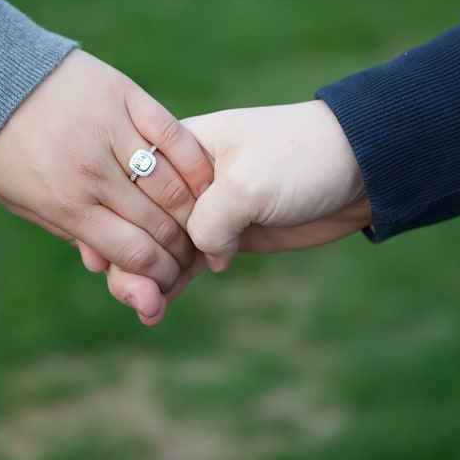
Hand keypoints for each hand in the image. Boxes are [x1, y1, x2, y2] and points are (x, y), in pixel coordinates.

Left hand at [0, 50, 212, 295]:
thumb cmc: (6, 150)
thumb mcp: (25, 203)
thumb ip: (73, 234)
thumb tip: (115, 272)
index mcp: (65, 204)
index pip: (132, 252)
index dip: (160, 273)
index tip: (170, 277)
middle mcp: (91, 171)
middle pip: (158, 223)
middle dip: (181, 249)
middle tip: (191, 254)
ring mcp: (111, 130)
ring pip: (172, 184)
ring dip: (194, 212)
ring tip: (200, 222)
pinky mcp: (126, 96)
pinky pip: (174, 135)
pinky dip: (195, 164)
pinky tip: (205, 183)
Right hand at [94, 101, 370, 324]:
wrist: (362, 167)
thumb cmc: (303, 158)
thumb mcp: (249, 184)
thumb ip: (211, 219)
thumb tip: (198, 258)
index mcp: (179, 148)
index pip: (128, 187)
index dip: (111, 224)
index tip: (96, 259)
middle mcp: (184, 179)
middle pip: (138, 223)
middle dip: (128, 260)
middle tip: (137, 297)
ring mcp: (205, 209)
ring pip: (160, 249)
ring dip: (147, 280)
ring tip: (148, 311)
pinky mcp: (228, 236)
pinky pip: (187, 264)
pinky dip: (172, 285)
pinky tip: (157, 311)